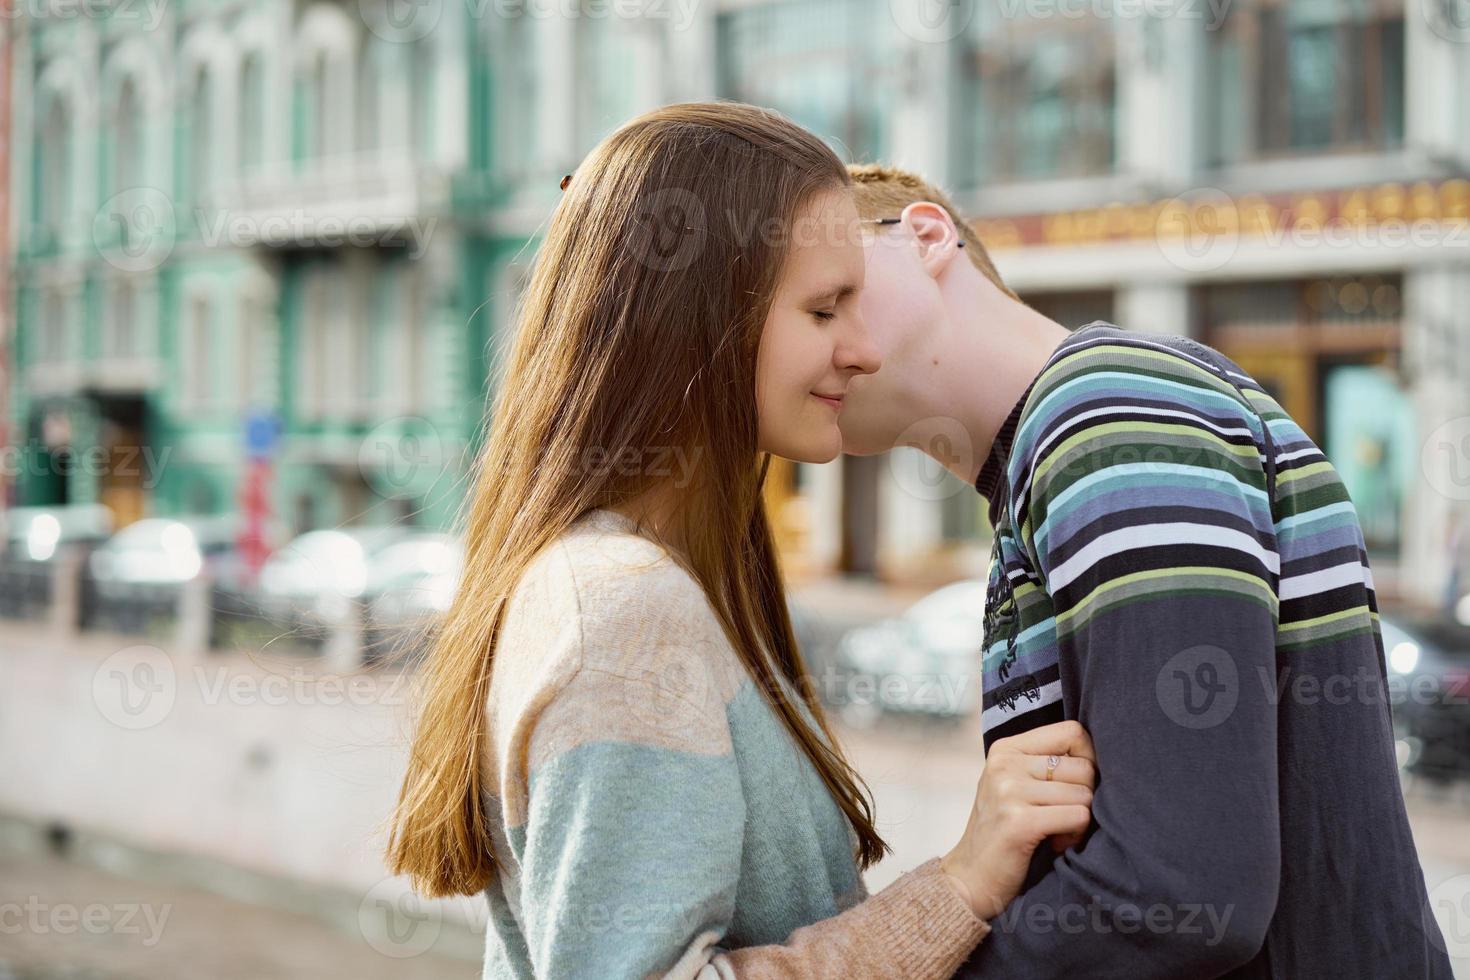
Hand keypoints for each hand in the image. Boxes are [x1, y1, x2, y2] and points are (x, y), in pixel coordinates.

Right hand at [939, 719, 1095, 920]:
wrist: (970, 878)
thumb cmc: (1003, 832)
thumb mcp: (1014, 785)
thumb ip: (1046, 765)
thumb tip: (1099, 755)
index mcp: (1006, 749)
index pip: (1072, 732)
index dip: (1088, 759)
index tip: (1075, 785)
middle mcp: (1005, 764)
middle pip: (1084, 767)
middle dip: (1084, 796)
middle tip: (1063, 817)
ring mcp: (1009, 791)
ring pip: (1084, 795)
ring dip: (1080, 821)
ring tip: (1056, 832)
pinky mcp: (1019, 821)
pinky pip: (1078, 817)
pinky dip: (1075, 836)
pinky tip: (1054, 844)